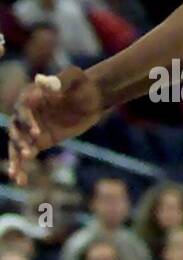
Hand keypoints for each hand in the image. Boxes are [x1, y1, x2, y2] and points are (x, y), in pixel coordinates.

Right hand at [7, 67, 104, 184]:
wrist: (91, 98)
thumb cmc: (81, 85)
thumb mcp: (74, 78)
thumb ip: (59, 80)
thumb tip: (42, 80)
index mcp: (30, 96)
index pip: (23, 109)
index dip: (28, 120)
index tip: (37, 132)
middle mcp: (26, 113)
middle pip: (15, 128)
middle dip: (20, 140)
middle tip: (30, 151)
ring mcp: (31, 128)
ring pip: (16, 144)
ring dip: (15, 158)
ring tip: (17, 174)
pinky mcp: (39, 141)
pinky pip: (26, 154)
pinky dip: (21, 166)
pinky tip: (20, 180)